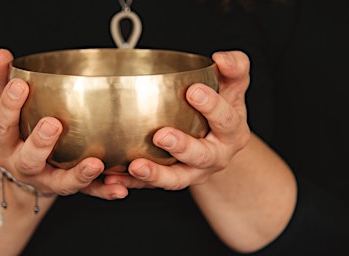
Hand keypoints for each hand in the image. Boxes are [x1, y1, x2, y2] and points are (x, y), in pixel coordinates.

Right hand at [0, 49, 127, 198]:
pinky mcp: (71, 189)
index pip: (2, 126)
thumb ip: (3, 82)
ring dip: (78, 174)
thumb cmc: (18, 133)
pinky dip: (104, 191)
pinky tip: (120, 189)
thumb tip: (2, 54)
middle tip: (53, 124)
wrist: (26, 174)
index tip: (20, 84)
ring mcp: (48, 181)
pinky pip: (89, 192)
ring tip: (96, 163)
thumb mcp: (7, 109)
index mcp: (5, 145)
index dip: (9, 106)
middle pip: (29, 159)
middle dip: (40, 143)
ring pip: (62, 183)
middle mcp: (24, 166)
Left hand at [104, 51, 250, 189]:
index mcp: (232, 133)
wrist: (219, 146)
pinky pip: (151, 186)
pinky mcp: (172, 180)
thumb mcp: (233, 88)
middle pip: (202, 156)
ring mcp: (193, 173)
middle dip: (182, 146)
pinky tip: (114, 177)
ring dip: (156, 174)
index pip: (226, 120)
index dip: (212, 106)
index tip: (193, 90)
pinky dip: (132, 183)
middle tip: (161, 135)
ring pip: (177, 179)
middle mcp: (215, 157)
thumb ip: (234, 67)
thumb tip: (221, 58)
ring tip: (136, 166)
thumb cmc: (222, 111)